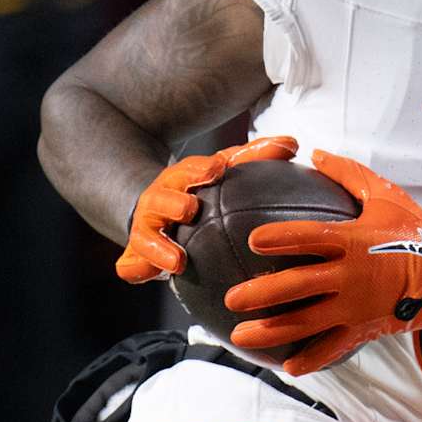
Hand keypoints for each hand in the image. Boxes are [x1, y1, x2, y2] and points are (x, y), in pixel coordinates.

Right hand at [114, 136, 297, 282]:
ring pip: (144, 235)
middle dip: (173, 202)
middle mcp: (160, 199)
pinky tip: (143, 277)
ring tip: (177, 261)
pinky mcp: (137, 254)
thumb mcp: (225, 171)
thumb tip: (292, 144)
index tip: (215, 171)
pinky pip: (130, 264)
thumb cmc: (201, 189)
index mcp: (182, 178)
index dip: (199, 170)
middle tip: (190, 209)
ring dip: (157, 246)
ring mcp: (146, 227)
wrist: (158, 208)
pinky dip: (134, 270)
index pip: (188, 170)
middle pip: (161, 198)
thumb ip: (256, 158)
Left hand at [223, 150, 421, 374]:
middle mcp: (350, 276)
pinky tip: (288, 366)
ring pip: (306, 323)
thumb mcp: (386, 196)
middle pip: (297, 285)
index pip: (309, 238)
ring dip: (271, 331)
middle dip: (261, 294)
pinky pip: (333, 347)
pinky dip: (311, 359)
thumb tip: (315, 152)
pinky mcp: (364, 328)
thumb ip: (348, 174)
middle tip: (232, 298)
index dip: (280, 239)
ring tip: (239, 335)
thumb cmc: (417, 232)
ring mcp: (356, 306)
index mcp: (353, 241)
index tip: (252, 240)